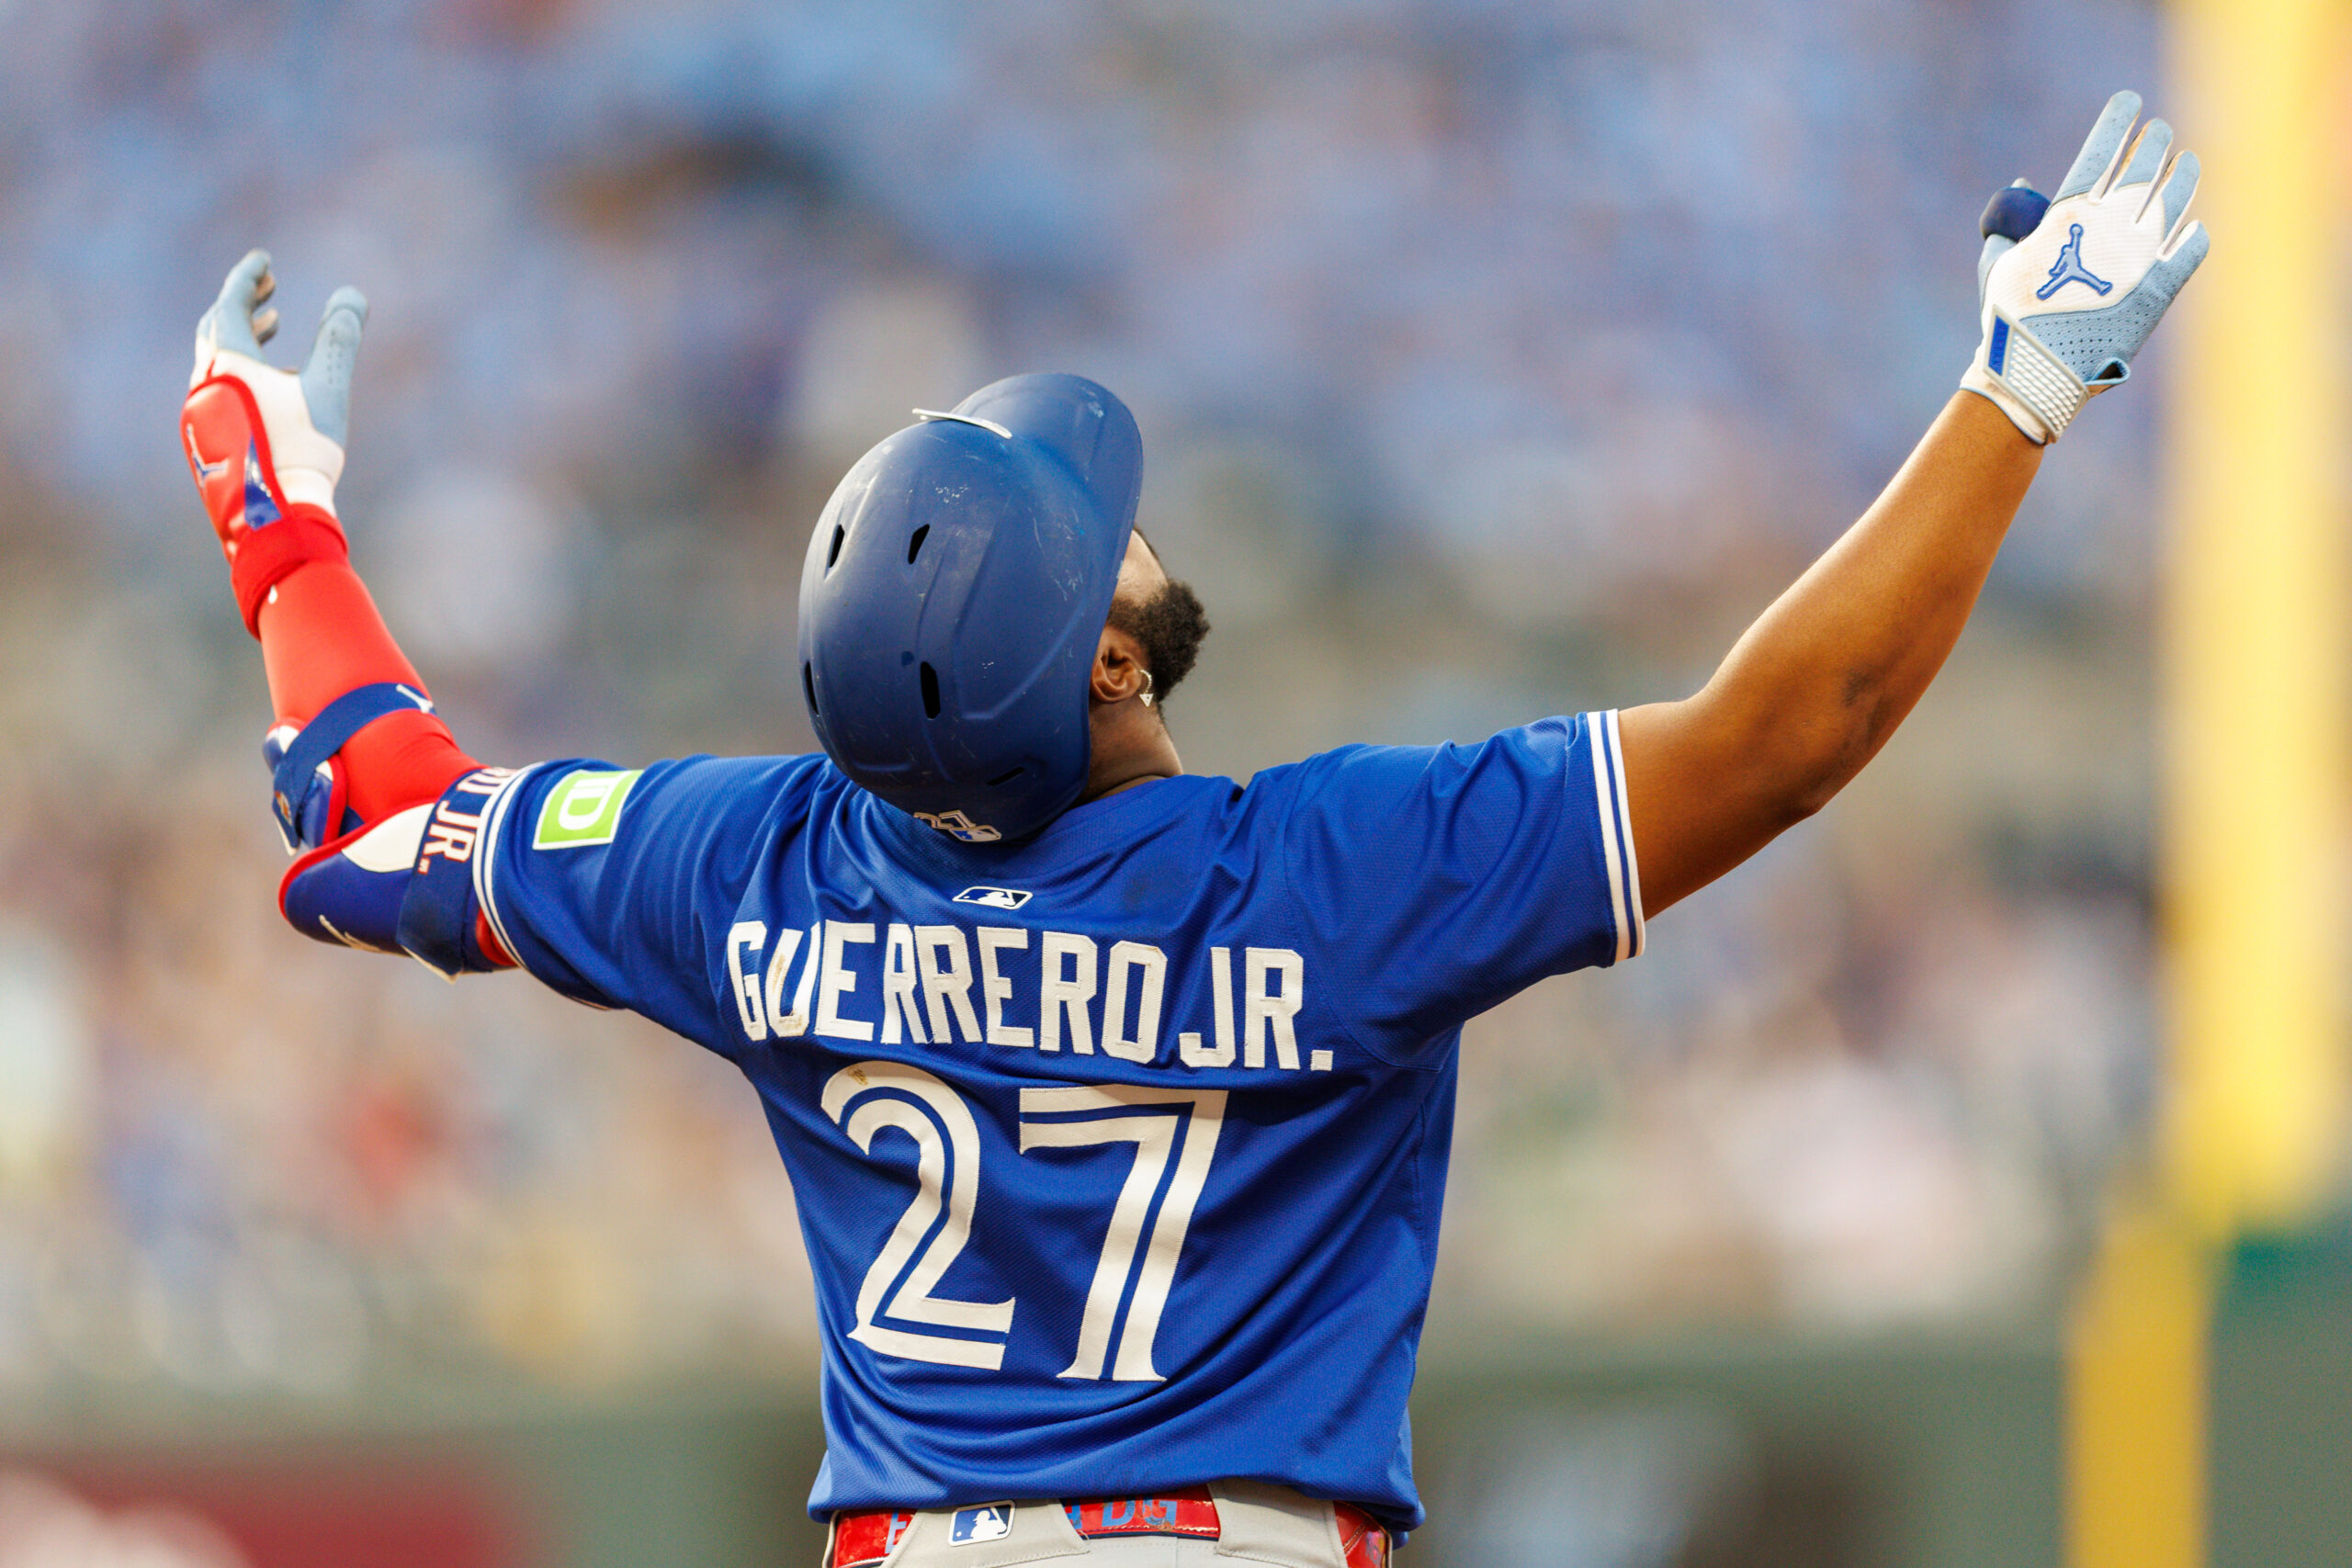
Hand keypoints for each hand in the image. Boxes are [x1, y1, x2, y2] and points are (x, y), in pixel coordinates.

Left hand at [181, 251, 370, 632]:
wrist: (272, 515)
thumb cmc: (302, 449)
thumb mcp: (328, 388)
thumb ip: (339, 339)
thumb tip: (352, 296)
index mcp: (227, 362)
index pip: (231, 302)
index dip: (248, 276)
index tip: (264, 260)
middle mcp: (203, 381)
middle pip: (215, 328)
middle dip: (243, 305)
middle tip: (270, 293)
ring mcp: (197, 412)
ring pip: (215, 360)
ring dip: (244, 339)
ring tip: (275, 333)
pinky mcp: (202, 439)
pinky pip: (217, 389)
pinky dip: (240, 372)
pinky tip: (271, 390)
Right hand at [1961, 91, 2208, 442]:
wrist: (2037, 372)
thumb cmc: (2008, 320)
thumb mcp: (1999, 264)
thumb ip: (2015, 223)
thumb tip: (2026, 186)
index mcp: (2069, 216)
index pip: (2102, 153)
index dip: (2118, 123)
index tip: (2131, 103)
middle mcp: (2112, 227)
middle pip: (2144, 169)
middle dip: (2153, 144)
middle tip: (2159, 133)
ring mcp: (2141, 256)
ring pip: (2173, 201)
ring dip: (2182, 176)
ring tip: (2187, 162)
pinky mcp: (2161, 289)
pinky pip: (2189, 251)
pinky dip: (2194, 235)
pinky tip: (2195, 226)